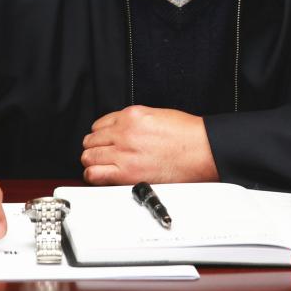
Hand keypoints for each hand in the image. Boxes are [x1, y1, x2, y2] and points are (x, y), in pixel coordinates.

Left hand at [81, 105, 218, 184]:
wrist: (202, 150)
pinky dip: (93, 175)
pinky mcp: (127, 173)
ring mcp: (124, 153)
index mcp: (131, 116)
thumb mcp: (157, 115)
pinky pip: (95, 174)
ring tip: (100, 165)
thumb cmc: (187, 134)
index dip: (100, 134)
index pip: (99, 124)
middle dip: (94, 147)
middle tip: (100, 153)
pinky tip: (100, 175)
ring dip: (92, 161)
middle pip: (90, 141)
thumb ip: (135, 121)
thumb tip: (122, 130)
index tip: (103, 140)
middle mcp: (124, 132)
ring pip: (89, 157)